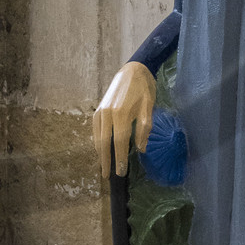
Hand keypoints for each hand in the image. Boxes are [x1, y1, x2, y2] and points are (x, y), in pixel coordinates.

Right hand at [93, 62, 155, 178]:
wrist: (133, 69)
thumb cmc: (144, 89)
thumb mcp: (149, 108)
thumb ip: (144, 129)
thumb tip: (140, 150)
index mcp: (122, 114)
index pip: (120, 142)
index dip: (120, 159)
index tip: (121, 173)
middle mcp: (108, 113)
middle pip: (105, 142)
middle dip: (106, 160)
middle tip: (108, 176)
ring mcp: (101, 110)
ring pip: (98, 136)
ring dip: (100, 152)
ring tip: (103, 166)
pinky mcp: (98, 108)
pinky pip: (96, 128)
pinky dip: (97, 140)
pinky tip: (101, 148)